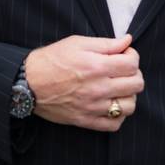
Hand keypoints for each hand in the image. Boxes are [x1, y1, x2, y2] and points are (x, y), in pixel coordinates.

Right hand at [26, 34, 143, 131]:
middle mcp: (98, 88)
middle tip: (121, 71)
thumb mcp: (77, 43)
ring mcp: (92, 107)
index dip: (132, 57)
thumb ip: (106, 43)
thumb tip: (127, 40)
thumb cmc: (51, 60)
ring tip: (117, 89)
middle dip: (133, 74)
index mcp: (96, 66)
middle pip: (136, 84)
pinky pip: (114, 124)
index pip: (133, 64)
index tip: (123, 56)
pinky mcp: (85, 120)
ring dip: (128, 96)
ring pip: (129, 106)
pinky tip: (110, 105)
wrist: (27, 83)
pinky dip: (118, 116)